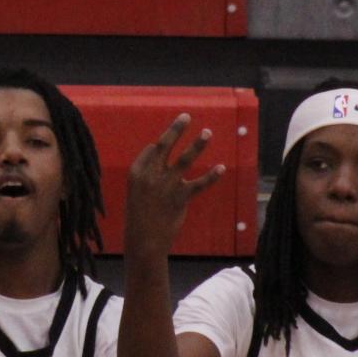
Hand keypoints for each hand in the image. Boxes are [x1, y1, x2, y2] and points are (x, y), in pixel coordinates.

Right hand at [127, 114, 222, 254]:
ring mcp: (167, 185)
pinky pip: (199, 183)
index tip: (167, 141)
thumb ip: (150, 176)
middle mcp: (151, 175)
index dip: (162, 144)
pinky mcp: (181, 197)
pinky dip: (212, 176)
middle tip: (187, 116)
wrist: (144, 240)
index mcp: (136, 172)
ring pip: (185, 159)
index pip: (151, 150)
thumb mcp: (138, 192)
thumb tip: (166, 163)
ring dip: (198, 144)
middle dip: (176, 129)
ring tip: (207, 133)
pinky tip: (221, 168)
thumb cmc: (140, 216)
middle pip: (165, 146)